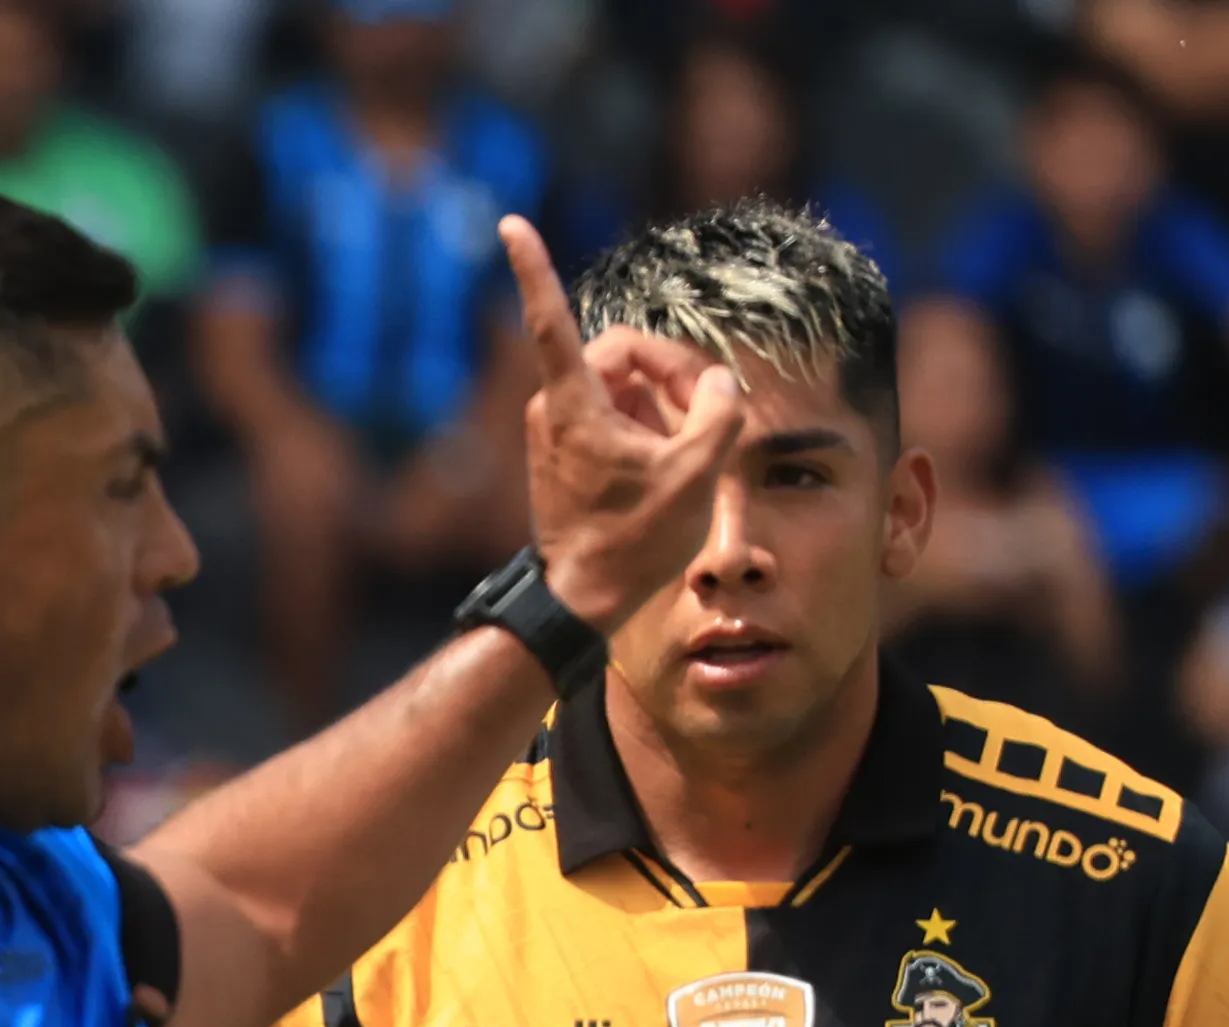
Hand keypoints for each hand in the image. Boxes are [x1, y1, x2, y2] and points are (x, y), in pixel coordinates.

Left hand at [503, 215, 745, 638]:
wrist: (583, 601)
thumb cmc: (634, 540)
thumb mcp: (698, 470)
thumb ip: (718, 409)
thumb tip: (715, 382)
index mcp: (573, 402)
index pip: (550, 319)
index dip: (534, 267)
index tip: (510, 223)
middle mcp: (554, 407)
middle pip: (627, 353)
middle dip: (674, 373)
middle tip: (710, 414)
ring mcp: (558, 428)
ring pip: (629, 385)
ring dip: (668, 404)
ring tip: (691, 451)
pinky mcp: (568, 448)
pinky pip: (619, 412)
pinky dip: (651, 424)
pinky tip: (672, 461)